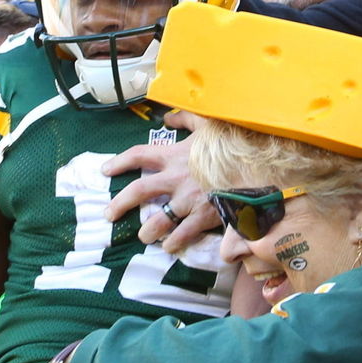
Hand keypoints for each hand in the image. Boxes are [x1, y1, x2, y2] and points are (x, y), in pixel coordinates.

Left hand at [102, 113, 219, 253]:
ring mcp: (188, 200)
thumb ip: (188, 118)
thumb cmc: (232, 142)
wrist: (255, 166)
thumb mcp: (209, 123)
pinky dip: (175, 242)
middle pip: (139, 191)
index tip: (106, 170)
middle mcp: (175, 178)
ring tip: (143, 237)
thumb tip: (169, 115)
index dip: (119, 162)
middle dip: (120, 204)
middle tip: (109, 214)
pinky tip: (169, 247)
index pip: (138, 155)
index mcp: (174, 154)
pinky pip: (183, 234)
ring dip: (147, 231)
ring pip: (158, 220)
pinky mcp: (204, 216)